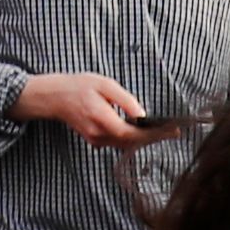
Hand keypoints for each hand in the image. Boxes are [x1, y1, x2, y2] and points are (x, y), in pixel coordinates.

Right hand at [15, 69, 159, 147]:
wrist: (55, 97)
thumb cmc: (80, 86)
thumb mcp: (104, 85)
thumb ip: (125, 100)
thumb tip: (142, 115)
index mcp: (101, 118)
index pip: (131, 133)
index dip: (152, 134)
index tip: (170, 131)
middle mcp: (98, 134)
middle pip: (132, 142)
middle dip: (153, 137)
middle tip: (173, 132)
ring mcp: (96, 140)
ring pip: (126, 144)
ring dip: (144, 139)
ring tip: (162, 131)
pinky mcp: (95, 141)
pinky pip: (118, 142)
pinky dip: (132, 138)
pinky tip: (143, 131)